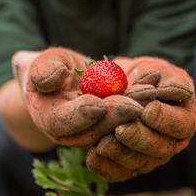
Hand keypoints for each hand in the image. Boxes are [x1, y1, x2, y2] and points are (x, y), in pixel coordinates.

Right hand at [13, 48, 142, 146]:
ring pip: (117, 122)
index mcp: (50, 119)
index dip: (81, 115)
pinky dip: (142, 94)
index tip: (98, 105)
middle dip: (117, 116)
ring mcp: (96, 127)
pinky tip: (155, 79)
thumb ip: (43, 70)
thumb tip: (54, 77)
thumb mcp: (41, 63)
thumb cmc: (48, 68)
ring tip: (151, 91)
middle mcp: (74, 131)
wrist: (61, 75)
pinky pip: (129, 109)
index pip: (64, 122)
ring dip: (136, 106)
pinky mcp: (114, 119)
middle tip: (136, 105)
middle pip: (97, 128)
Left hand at [86, 57, 195, 181]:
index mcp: (183, 119)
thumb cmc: (146, 75)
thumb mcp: (160, 71)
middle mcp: (170, 143)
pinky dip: (104, 167)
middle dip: (139, 138)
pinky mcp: (127, 166)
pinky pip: (118, 172)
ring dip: (120, 154)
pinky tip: (92, 157)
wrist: (122, 87)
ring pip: (139, 163)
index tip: (147, 109)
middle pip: (160, 148)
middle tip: (121, 129)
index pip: (181, 125)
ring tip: (103, 144)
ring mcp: (149, 157)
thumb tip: (169, 90)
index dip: (165, 119)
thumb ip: (167, 82)